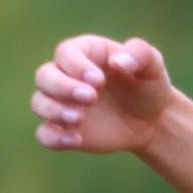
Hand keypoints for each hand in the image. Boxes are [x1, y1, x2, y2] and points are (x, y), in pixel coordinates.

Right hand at [31, 34, 174, 154]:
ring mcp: (62, 103)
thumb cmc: (148, 86)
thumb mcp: (153, 66)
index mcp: (85, 53)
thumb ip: (140, 54)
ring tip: (80, 118)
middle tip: (91, 98)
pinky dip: (53, 138)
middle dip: (62, 87)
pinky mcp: (63, 128)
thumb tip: (118, 61)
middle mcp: (66, 75)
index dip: (76, 66)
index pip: (66, 53)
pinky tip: (76, 139)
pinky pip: (44, 134)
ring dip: (54, 110)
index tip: (99, 81)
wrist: (151, 120)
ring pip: (38, 103)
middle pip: (44, 76)